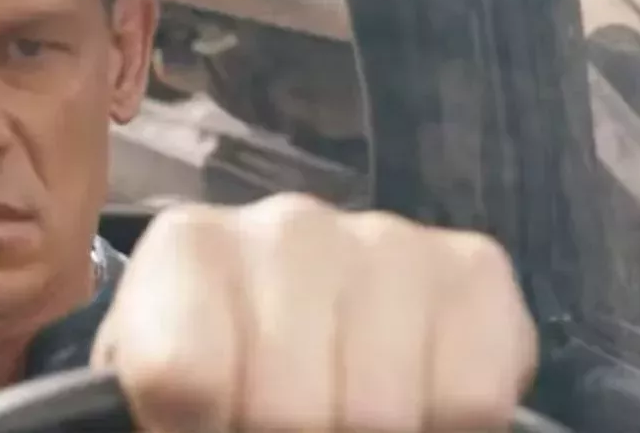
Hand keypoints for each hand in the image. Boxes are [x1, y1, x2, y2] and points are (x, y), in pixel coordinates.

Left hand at [91, 194, 537, 431]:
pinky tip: (407, 406)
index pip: (184, 376)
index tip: (200, 426)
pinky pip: (473, 399)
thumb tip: (246, 416)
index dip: (192, 429)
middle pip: (289, 410)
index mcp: (189, 246)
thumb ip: (180, 402)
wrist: (279, 307)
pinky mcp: (475, 267)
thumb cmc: (214, 352)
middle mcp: (289, 225)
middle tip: (273, 428)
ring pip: (381, 414)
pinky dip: (444, 428)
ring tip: (336, 420)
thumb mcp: (164, 381)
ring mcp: (387, 239)